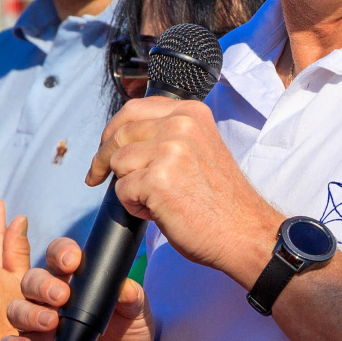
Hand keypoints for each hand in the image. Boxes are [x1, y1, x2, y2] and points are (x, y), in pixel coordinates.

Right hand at [0, 235, 155, 340]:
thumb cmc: (128, 335)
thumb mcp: (137, 315)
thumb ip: (132, 298)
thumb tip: (126, 287)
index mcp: (74, 281)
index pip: (58, 257)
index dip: (60, 253)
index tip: (72, 260)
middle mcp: (49, 300)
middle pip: (32, 280)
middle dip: (42, 284)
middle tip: (62, 295)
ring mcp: (38, 327)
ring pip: (17, 310)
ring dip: (28, 313)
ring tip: (51, 322)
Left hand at [87, 97, 280, 288]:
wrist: (244, 231)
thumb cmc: (221, 200)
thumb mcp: (200, 148)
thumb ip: (169, 135)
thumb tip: (122, 140)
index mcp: (191, 113)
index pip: (134, 108)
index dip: (113, 129)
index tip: (105, 147)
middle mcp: (181, 125)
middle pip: (119, 133)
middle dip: (103, 158)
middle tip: (97, 178)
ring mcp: (170, 150)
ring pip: (117, 162)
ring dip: (126, 186)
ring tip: (152, 201)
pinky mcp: (158, 180)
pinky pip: (122, 190)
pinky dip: (133, 207)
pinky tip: (157, 212)